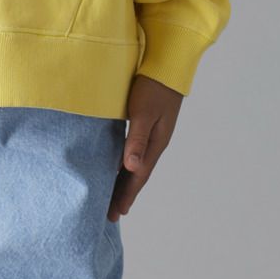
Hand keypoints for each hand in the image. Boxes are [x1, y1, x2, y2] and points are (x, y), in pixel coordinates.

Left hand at [108, 75, 183, 221]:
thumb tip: (131, 168)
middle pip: (137, 175)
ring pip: (136, 165)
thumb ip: (137, 139)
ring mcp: (153, 134)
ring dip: (125, 182)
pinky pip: (135, 153)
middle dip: (125, 195)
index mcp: (156, 143)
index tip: (116, 213)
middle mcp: (155, 142)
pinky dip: (125, 166)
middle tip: (111, 215)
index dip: (127, 195)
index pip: (138, 176)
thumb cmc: (153, 85)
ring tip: (114, 198)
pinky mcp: (148, 125)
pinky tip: (119, 169)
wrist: (168, 63)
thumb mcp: (143, 112)